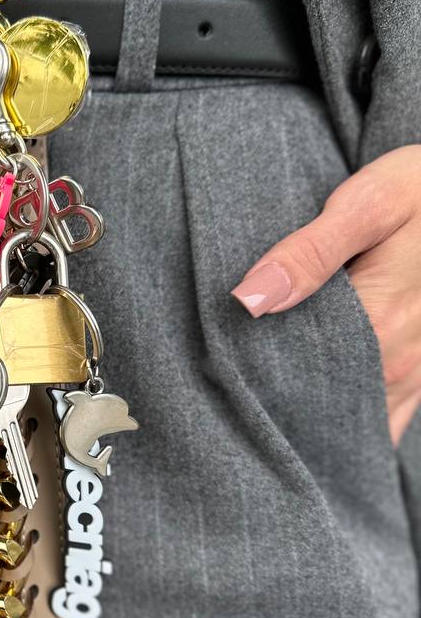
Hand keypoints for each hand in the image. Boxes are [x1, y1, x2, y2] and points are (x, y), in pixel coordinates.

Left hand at [231, 144, 420, 444]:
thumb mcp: (370, 204)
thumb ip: (310, 252)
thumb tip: (250, 299)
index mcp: (380, 325)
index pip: (296, 377)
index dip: (253, 377)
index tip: (217, 368)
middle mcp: (400, 364)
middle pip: (320, 400)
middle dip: (277, 400)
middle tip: (230, 384)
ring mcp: (416, 374)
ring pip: (349, 413)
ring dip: (310, 409)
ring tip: (264, 395)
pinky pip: (379, 413)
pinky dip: (344, 412)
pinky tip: (310, 400)